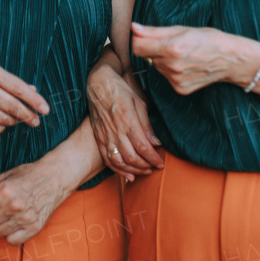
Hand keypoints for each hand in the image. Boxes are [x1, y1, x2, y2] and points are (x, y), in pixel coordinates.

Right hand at [0, 58, 49, 134]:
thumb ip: (9, 81)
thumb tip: (32, 90)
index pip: (19, 88)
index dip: (35, 100)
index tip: (45, 109)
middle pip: (13, 106)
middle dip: (28, 115)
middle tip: (36, 120)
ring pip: (3, 119)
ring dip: (14, 121)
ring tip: (17, 119)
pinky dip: (0, 128)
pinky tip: (2, 123)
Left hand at [0, 161, 71, 243]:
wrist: (55, 177)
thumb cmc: (27, 175)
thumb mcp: (2, 177)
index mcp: (3, 191)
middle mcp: (13, 206)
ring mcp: (25, 218)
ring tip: (5, 215)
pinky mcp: (35, 228)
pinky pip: (13, 240)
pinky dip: (10, 234)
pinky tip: (14, 223)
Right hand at [87, 62, 162, 181]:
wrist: (98, 85)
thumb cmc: (121, 91)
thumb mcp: (138, 103)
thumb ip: (146, 125)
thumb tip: (156, 142)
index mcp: (128, 121)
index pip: (143, 147)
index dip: (153, 158)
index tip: (161, 163)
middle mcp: (116, 131)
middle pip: (132, 157)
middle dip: (146, 166)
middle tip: (155, 167)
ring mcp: (106, 136)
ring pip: (120, 161)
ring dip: (133, 171)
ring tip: (144, 171)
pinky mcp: (99, 138)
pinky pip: (108, 159)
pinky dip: (118, 170)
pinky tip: (128, 175)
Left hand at [131, 23, 241, 95]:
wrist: (231, 60)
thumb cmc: (209, 39)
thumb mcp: (183, 29)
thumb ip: (154, 31)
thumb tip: (133, 28)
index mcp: (172, 48)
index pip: (137, 47)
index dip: (139, 40)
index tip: (146, 36)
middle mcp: (172, 67)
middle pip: (147, 56)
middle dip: (155, 49)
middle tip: (174, 44)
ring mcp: (176, 80)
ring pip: (157, 66)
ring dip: (163, 60)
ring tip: (183, 54)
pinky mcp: (180, 89)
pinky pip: (166, 77)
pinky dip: (172, 70)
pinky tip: (187, 65)